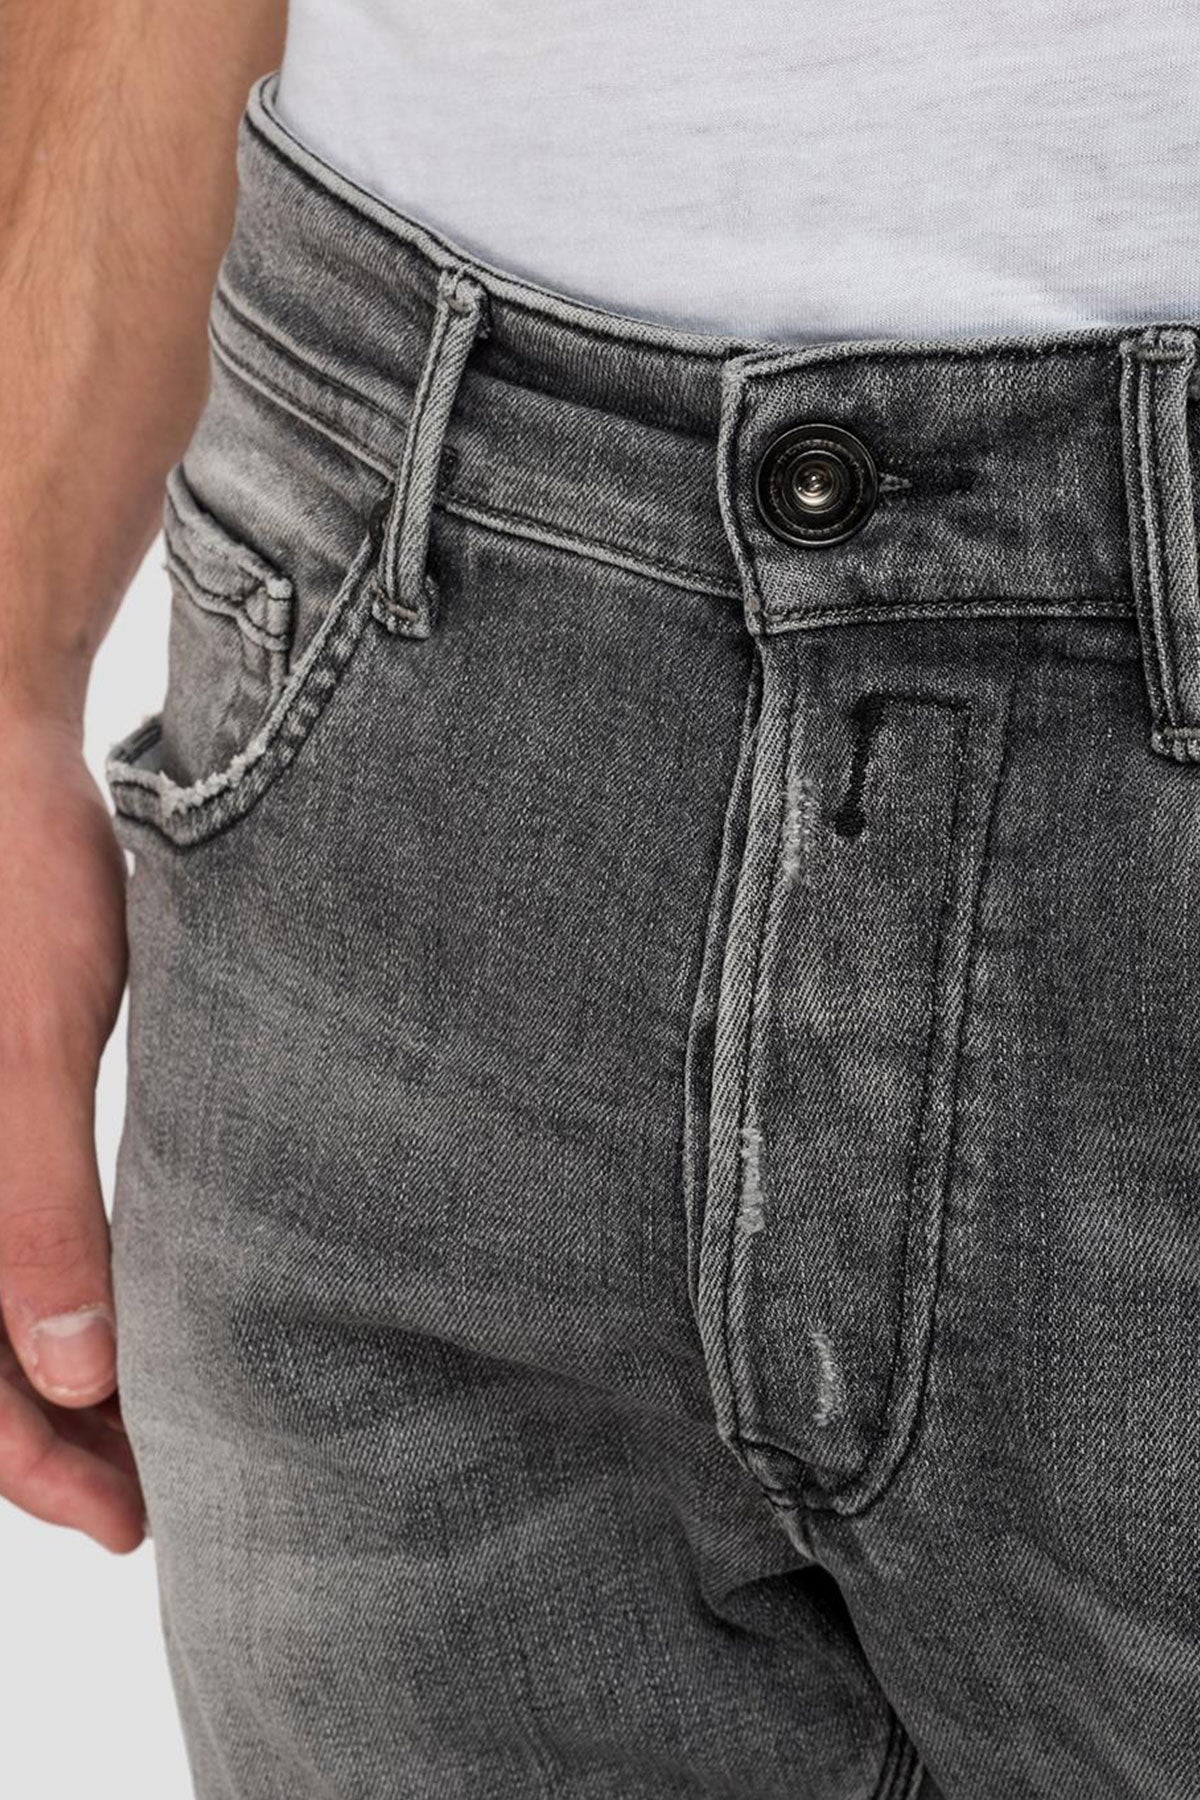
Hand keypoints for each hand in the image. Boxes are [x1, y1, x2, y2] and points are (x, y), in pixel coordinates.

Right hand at [0, 712, 144, 1552]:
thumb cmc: (11, 879)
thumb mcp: (28, 1042)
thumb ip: (33, 1206)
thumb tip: (71, 1373)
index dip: (39, 1471)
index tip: (133, 1522)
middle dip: (56, 1440)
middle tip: (157, 1497)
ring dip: (53, 1381)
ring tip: (147, 1430)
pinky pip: (0, 1233)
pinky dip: (48, 1295)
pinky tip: (119, 1312)